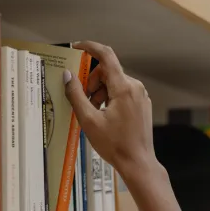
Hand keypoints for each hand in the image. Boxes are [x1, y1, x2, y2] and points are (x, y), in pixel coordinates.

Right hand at [64, 40, 159, 178]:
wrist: (138, 162)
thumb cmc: (114, 144)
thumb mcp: (89, 120)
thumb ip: (76, 95)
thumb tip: (67, 75)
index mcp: (124, 88)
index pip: (106, 55)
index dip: (90, 47)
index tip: (77, 47)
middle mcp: (135, 87)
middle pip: (108, 72)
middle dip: (92, 82)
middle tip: (83, 101)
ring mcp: (140, 96)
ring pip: (114, 83)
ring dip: (100, 92)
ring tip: (93, 113)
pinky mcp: (142, 104)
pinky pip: (122, 93)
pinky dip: (109, 98)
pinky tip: (104, 116)